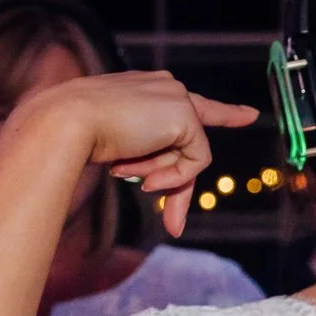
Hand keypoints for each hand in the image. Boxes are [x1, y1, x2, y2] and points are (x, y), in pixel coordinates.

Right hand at [24, 72, 258, 238]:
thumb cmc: (76, 135)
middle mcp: (165, 88)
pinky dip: (175, 177)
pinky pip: (196, 162)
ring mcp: (177, 98)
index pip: (192, 104)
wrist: (65, 121)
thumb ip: (145, 161)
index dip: (224, 113)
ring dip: (163, 176)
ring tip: (128, 173)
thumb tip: (160, 189)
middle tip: (174, 226)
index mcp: (145, 89)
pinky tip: (146, 177)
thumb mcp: (116, 150)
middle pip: (189, 144)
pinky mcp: (185, 115)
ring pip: (190, 155)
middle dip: (180, 185)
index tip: (250, 115)